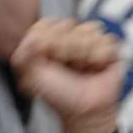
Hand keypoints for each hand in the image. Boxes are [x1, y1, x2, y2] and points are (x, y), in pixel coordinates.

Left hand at [10, 18, 122, 132]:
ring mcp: (88, 40)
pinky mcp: (108, 45)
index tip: (47, 57)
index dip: (47, 40)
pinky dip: (100, 57)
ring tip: (82, 68)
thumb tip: (32, 38)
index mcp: (47, 43)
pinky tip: (96, 67)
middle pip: (67, 24)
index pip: (46, 24)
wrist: (85, 109)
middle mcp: (67, 39)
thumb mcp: (31, 77)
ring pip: (88, 29)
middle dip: (65, 48)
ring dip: (84, 54)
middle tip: (67, 66)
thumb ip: (23, 56)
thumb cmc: (58, 95)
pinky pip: (106, 39)